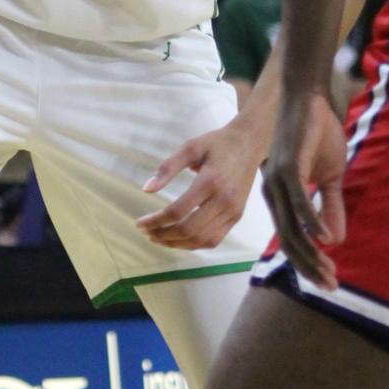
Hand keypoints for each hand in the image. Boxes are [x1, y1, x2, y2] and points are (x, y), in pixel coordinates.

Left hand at [136, 118, 264, 249]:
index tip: (139, 223)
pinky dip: (194, 244)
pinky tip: (178, 240)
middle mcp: (224, 200)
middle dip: (163, 235)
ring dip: (177, 243)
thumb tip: (146, 189)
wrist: (249, 144)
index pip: (178, 211)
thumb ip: (167, 168)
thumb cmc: (217, 143)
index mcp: (210, 181)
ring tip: (158, 238)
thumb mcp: (190, 147)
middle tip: (146, 232)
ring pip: (202, 239)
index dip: (156, 221)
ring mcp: (233, 211)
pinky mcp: (237, 216)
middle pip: (189, 229)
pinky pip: (214, 239)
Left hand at [261, 89, 346, 288]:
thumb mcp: (330, 177)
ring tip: (329, 269)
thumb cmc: (318, 134)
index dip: (309, 264)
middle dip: (310, 267)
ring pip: (291, 227)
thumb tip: (335, 240)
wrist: (310, 98)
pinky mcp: (287, 167)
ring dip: (311, 251)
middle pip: (289, 241)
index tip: (329, 282)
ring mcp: (277, 181)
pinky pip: (298, 201)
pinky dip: (311, 221)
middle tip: (331, 286)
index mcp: (280, 199)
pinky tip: (325, 238)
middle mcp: (273, 194)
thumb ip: (330, 207)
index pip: (291, 240)